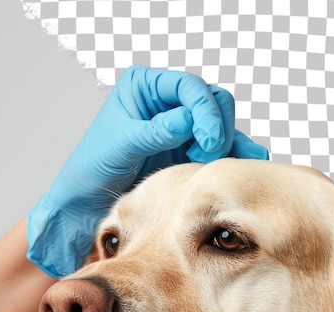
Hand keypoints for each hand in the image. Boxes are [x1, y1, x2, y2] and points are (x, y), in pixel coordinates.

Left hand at [27, 65, 268, 277]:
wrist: (87, 202)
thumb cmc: (92, 167)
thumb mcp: (120, 146)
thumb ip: (154, 131)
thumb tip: (189, 119)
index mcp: (145, 87)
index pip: (188, 87)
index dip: (204, 110)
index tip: (208, 139)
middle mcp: (167, 102)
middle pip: (212, 101)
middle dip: (217, 127)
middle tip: (209, 156)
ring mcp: (181, 127)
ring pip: (220, 125)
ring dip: (227, 144)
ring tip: (219, 169)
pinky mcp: (189, 151)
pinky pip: (219, 148)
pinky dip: (232, 157)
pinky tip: (246, 168)